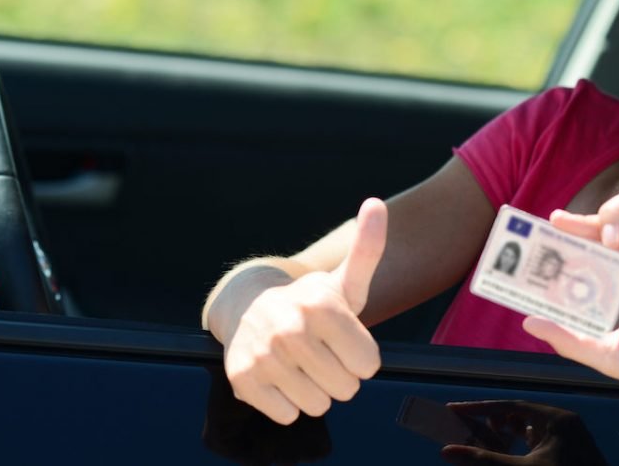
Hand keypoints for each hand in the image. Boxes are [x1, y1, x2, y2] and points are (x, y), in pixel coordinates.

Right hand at [222, 198, 386, 424]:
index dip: (361, 358)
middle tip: (322, 354)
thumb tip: (376, 203)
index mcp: (322, 305)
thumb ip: (368, 247)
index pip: (369, 365)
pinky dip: (288, 404)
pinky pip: (288, 414)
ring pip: (318, 405)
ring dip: (315, 392)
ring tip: (302, 365)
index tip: (345, 341)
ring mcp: (264, 355)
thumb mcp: (345, 280)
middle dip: (340, 377)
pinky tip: (280, 377)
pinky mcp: (242, 379)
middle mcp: (291, 329)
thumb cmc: (312, 302)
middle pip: (346, 389)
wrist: (249, 307)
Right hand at [441, 400, 606, 465]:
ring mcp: (570, 438)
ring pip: (531, 428)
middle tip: (470, 427)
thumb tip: (447, 452)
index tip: (456, 410)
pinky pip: (541, 441)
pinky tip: (509, 451)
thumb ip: (484, 460)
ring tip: (487, 439)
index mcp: (557, 419)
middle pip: (521, 415)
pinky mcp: (570, 452)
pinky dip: (522, 445)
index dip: (482, 409)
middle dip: (494, 421)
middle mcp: (565, 423)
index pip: (511, 406)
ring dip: (508, 433)